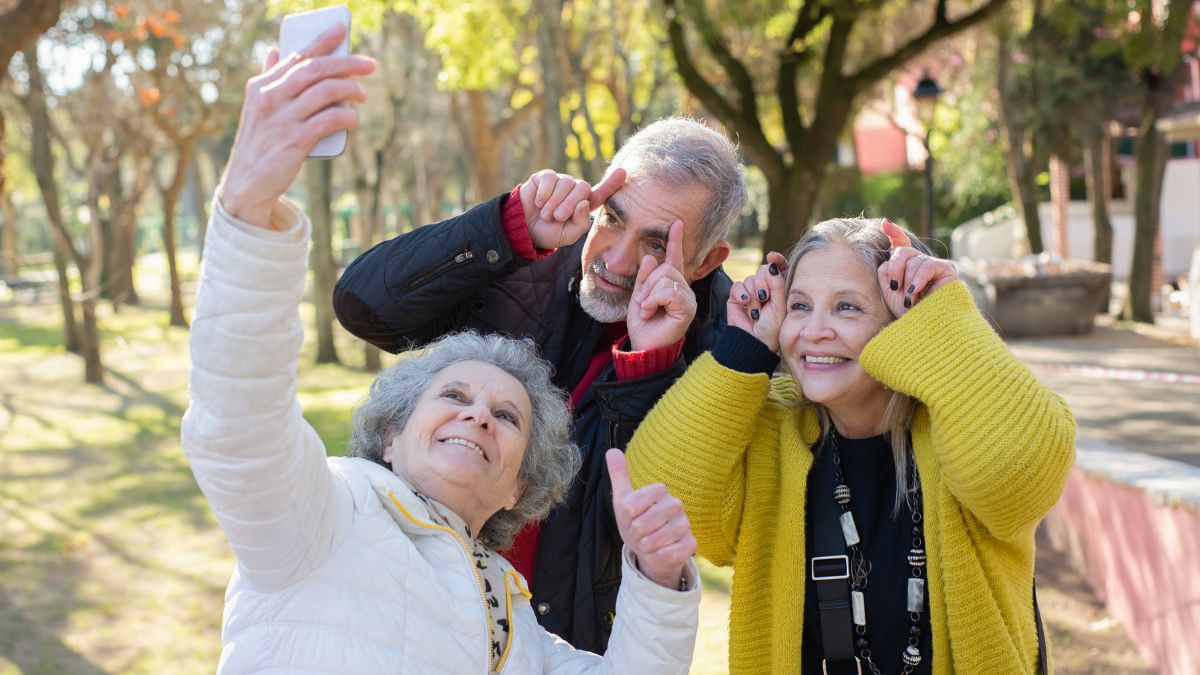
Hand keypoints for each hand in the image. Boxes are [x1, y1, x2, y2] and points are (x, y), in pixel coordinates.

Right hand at [219, 25, 375, 228]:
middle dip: (346, 63)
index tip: (341, 29)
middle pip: (315, 69)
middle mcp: (271, 98)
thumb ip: (268, 78)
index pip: (296, 56)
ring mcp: (283, 119)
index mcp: (262, 86)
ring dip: (351, 90)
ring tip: (363, 95)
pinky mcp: (295, 141)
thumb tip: (274, 50)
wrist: (246, 183)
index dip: (322, 41)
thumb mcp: (257, 107)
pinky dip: (346, 116)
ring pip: (325, 92)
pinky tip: (353, 118)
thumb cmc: (259, 143)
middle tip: (369, 65)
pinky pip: (329, 120)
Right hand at [519, 168, 625, 249]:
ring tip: (546, 214)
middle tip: (557, 217)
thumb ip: (581, 223)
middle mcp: (575, 191)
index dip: (612, 183)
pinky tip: (539, 202)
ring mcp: (561, 182)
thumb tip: (584, 202)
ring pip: (566, 183)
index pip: (601, 193)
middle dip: (569, 204)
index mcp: (584, 205)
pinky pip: (551, 178)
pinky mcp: (546, 177)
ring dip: (554, 202)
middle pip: (583, 187)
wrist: (524, 229)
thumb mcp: (568, 235)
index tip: (622, 172)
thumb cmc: (549, 233)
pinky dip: (544, 193)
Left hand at [606, 449, 695, 589]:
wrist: (651, 551)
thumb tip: (611, 451)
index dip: (626, 517)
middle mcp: (676, 505)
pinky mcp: (691, 544)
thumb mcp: (623, 500)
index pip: (632, 505)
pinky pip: (667, 554)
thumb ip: (619, 476)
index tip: (631, 518)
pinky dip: (656, 557)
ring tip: (648, 543)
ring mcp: (685, 525)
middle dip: (634, 534)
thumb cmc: (637, 523)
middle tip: (638, 533)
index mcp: (660, 491)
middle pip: (641, 524)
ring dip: (645, 546)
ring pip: (654, 540)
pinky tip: (658, 553)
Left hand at [626, 220, 695, 350]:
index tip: (676, 223)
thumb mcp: (639, 295)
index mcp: (671, 284)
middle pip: (665, 268)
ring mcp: (687, 298)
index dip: (675, 241)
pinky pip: (669, 291)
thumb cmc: (643, 324)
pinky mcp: (687, 308)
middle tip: (643, 302)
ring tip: (647, 309)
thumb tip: (649, 256)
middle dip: (647, 283)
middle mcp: (683, 289)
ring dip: (649, 294)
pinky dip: (654, 300)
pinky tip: (651, 311)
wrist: (644, 345)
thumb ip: (644, 277)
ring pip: (666, 278)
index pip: (674, 258)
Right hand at [727, 251, 787, 351]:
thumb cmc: (772, 327)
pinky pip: (738, 285)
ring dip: (753, 294)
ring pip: (750, 279)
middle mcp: (765, 289)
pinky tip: (746, 304)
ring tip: (756, 309)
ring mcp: (750, 292)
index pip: (779, 268)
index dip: (777, 261)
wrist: (754, 341)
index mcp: (779, 289)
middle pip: (763, 270)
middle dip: (763, 283)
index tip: (773, 257)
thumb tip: (772, 264)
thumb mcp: (780, 305)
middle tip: (764, 297)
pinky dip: (742, 294)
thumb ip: (778, 283)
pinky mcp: (736, 297)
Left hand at [878, 219, 957, 317]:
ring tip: (909, 299)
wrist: (922, 327)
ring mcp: (934, 264)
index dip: (895, 233)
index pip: (901, 244)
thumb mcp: (889, 288)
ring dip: (907, 282)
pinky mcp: (947, 269)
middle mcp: (921, 263)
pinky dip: (918, 279)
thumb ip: (887, 267)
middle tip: (896, 288)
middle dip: (895, 269)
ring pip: (913, 259)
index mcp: (906, 266)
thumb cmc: (905, 312)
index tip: (884, 223)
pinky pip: (927, 265)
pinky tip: (915, 292)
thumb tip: (892, 246)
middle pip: (902, 251)